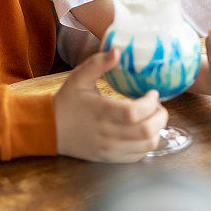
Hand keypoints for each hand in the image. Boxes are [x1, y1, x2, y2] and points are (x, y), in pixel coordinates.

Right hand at [53, 48, 167, 162]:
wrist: (50, 129)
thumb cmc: (68, 101)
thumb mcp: (79, 77)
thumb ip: (98, 63)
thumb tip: (118, 51)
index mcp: (100, 111)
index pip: (134, 113)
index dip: (150, 103)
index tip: (153, 92)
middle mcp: (106, 133)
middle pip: (146, 132)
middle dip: (160, 117)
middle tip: (158, 105)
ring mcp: (109, 149)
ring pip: (146, 147)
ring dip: (156, 131)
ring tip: (153, 117)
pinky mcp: (110, 159)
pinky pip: (138, 156)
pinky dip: (147, 144)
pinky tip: (143, 130)